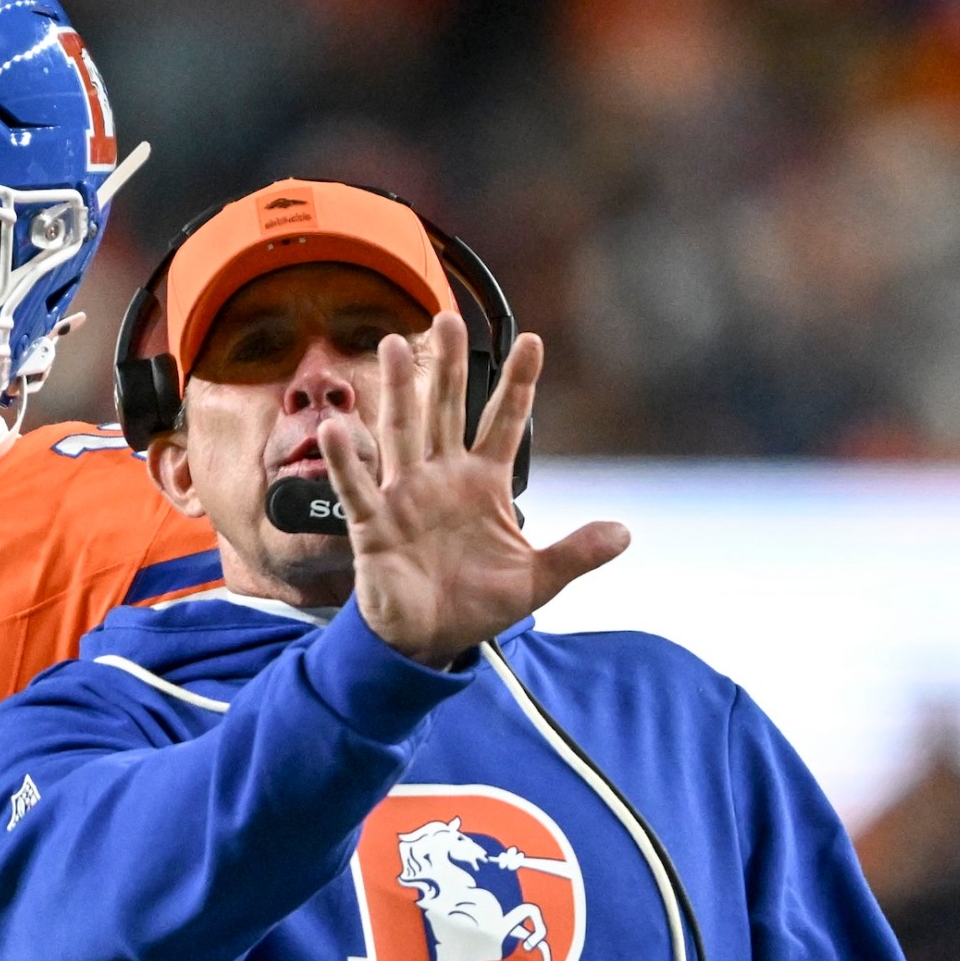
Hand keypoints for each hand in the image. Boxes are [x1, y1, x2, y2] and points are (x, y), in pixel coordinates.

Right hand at [317, 313, 628, 668]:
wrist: (430, 643)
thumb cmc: (477, 605)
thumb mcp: (537, 580)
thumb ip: (576, 552)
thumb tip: (624, 533)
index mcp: (484, 483)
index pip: (503, 421)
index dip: (518, 383)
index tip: (531, 342)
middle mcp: (442, 479)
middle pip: (445, 410)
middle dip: (448, 365)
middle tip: (447, 317)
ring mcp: (405, 497)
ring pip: (402, 433)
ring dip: (399, 391)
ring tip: (395, 347)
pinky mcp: (374, 527)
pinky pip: (357, 490)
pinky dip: (345, 462)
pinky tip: (336, 430)